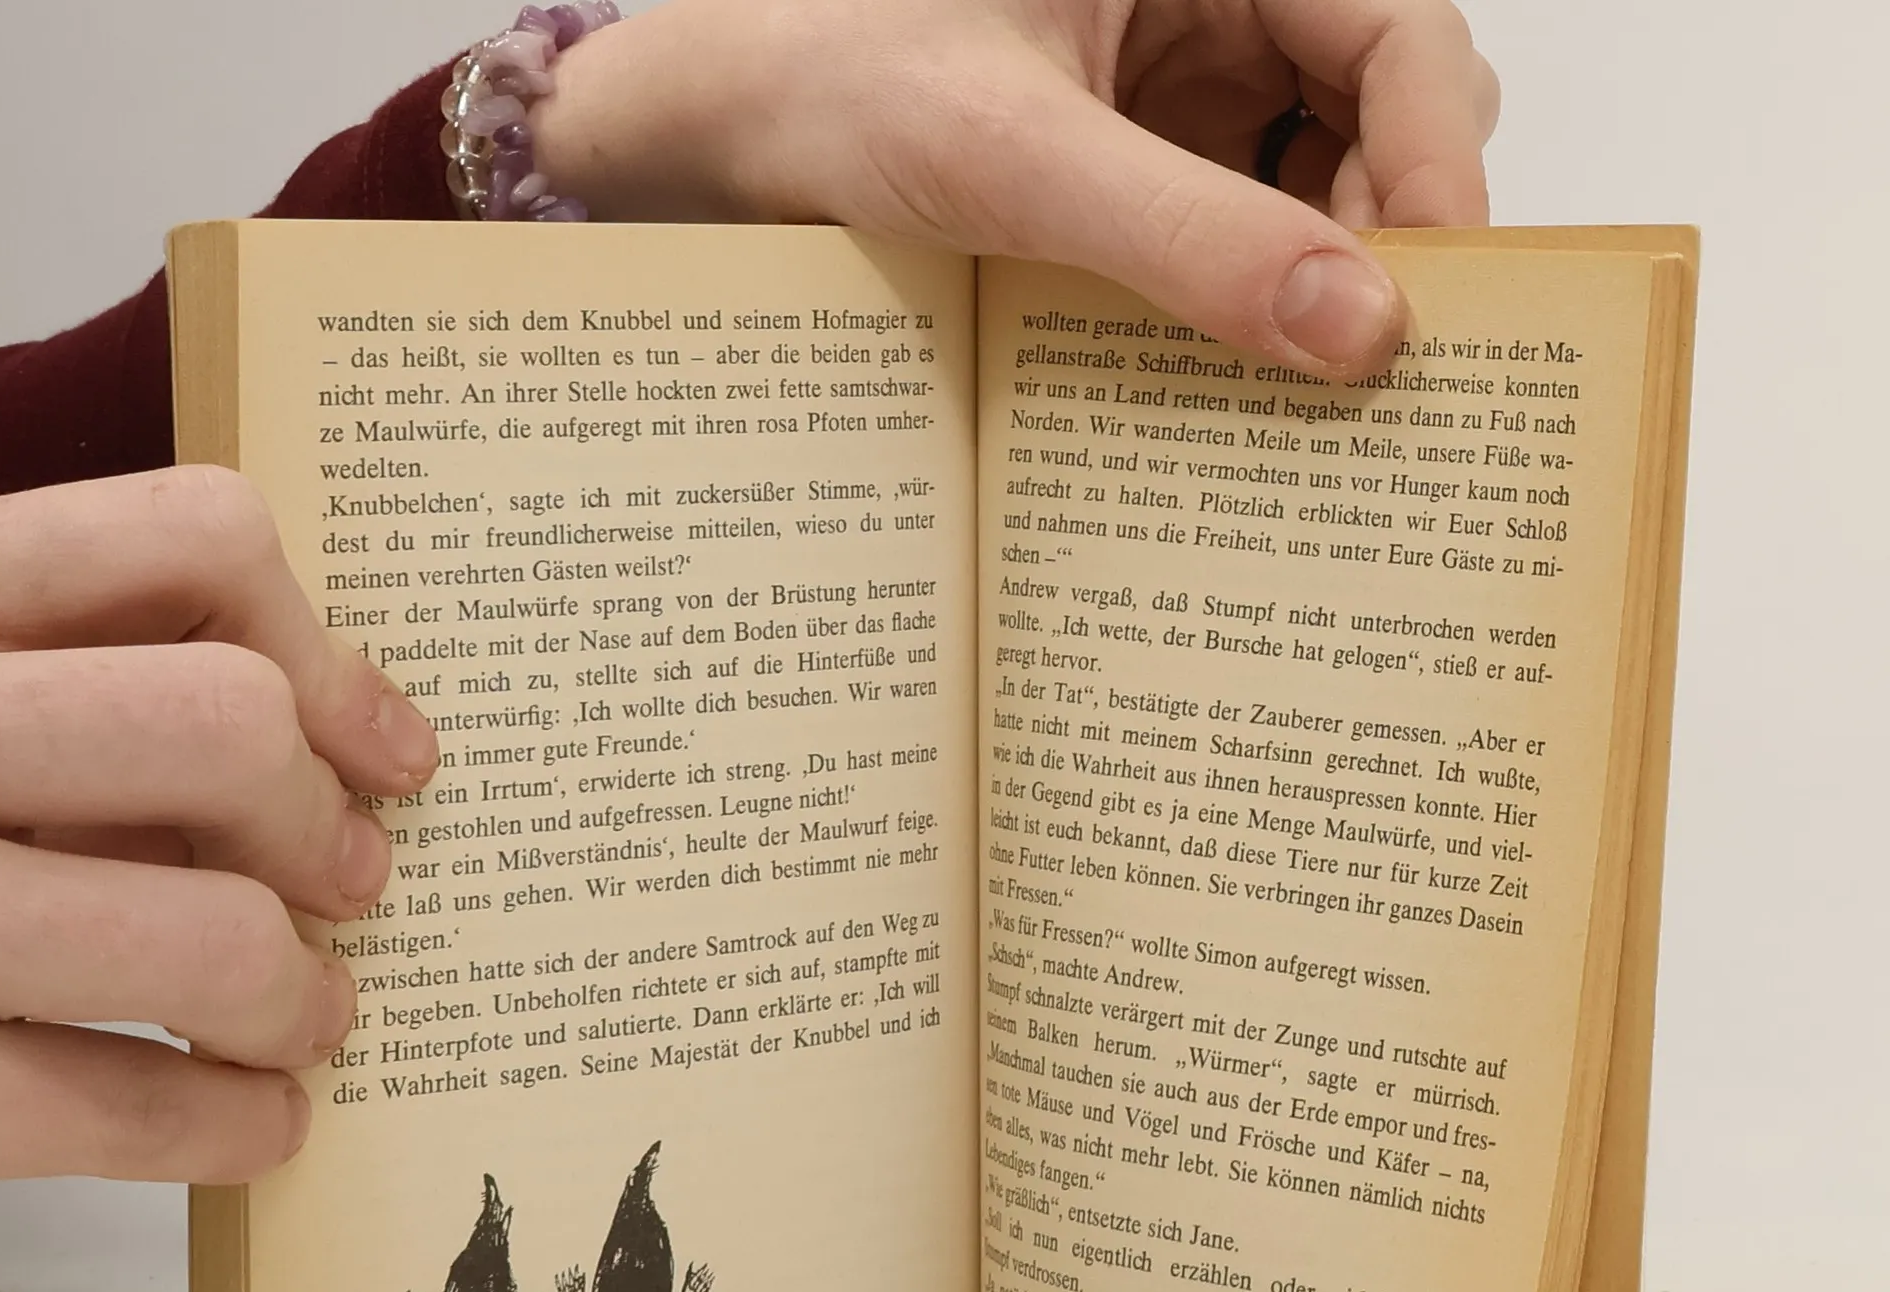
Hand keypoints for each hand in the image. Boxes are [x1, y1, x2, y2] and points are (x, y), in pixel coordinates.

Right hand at [0, 469, 438, 1183]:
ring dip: (295, 993)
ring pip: (206, 932)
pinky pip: (105, 1104)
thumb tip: (350, 749)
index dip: (326, 652)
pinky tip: (254, 1123)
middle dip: (316, 826)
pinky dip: (219, 1125)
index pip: (187, 538)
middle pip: (222, 726)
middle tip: (349, 887)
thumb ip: (79, 678)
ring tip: (306, 1017)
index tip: (387, 751)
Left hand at [536, 0, 1497, 377]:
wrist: (718, 134)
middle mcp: (1216, 0)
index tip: (1434, 298)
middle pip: (1381, 111)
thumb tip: (1356, 330)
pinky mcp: (1144, 164)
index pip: (1396, 30)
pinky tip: (1230, 373)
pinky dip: (1249, 301)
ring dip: (1319, 284)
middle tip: (1361, 368)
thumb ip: (1184, 235)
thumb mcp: (1011, 156)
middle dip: (1383, 235)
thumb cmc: (830, 78)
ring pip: (1321, 182)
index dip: (1435, 164)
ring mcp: (1185, 87)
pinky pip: (1241, 228)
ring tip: (1293, 390)